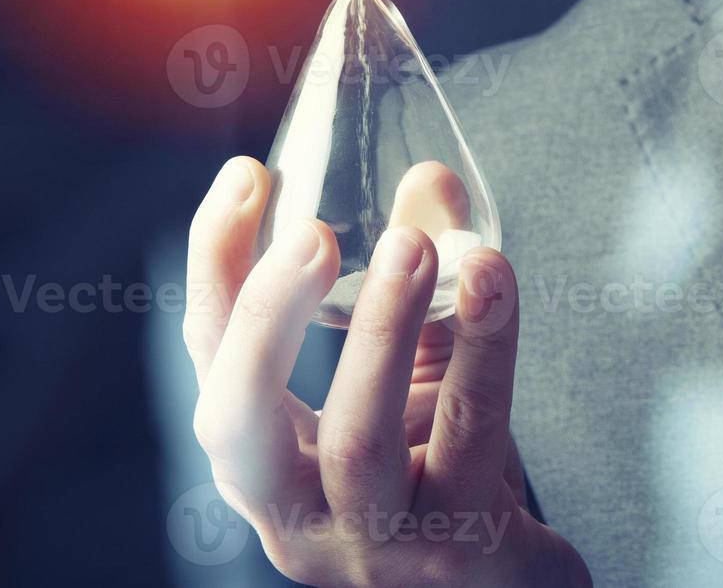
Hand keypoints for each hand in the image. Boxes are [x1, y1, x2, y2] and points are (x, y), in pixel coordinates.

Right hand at [183, 157, 590, 586]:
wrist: (511, 582)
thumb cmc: (443, 469)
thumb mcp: (415, 365)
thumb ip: (413, 276)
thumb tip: (426, 176)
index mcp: (265, 460)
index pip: (211, 358)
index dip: (216, 264)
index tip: (247, 175)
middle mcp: (295, 512)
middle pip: (239, 422)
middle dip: (265, 315)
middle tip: (312, 229)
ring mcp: (373, 542)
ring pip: (355, 439)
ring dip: (382, 327)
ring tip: (414, 245)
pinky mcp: (457, 549)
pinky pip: (469, 434)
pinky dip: (486, 347)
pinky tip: (495, 278)